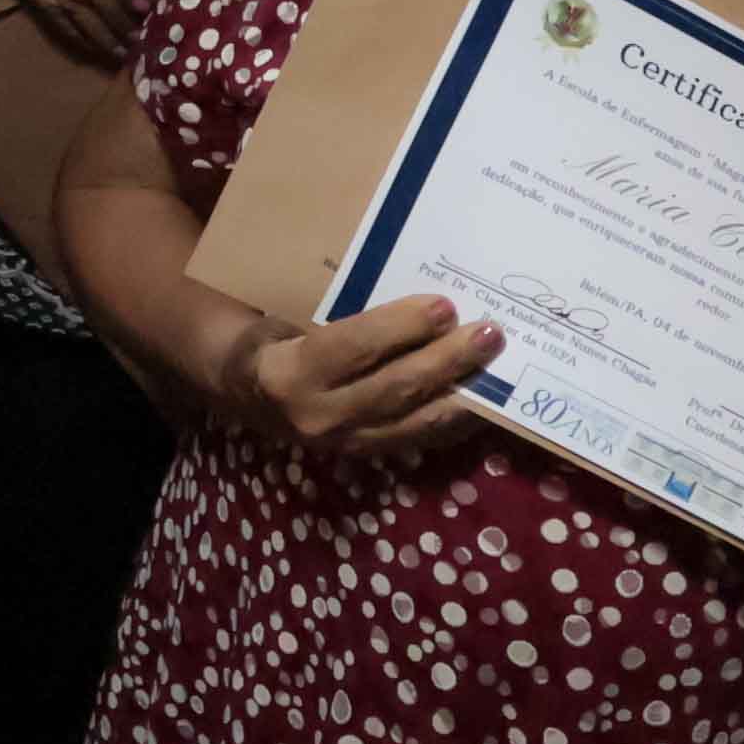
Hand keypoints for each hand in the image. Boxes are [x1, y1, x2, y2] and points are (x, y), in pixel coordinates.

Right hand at [210, 289, 495, 462]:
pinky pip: (421, 438)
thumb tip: (403, 288)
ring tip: (495, 362)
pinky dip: (456, 419)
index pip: (351, 348)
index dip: (399, 327)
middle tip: (488, 332)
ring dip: (463, 392)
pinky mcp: (369, 455)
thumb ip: (333, 312)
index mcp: (287, 373)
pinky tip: (485, 398)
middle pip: (394, 387)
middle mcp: (318, 416)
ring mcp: (347, 443)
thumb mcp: (282, 319)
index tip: (442, 305)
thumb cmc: (271, 341)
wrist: (248, 397)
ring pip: (416, 420)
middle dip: (446, 359)